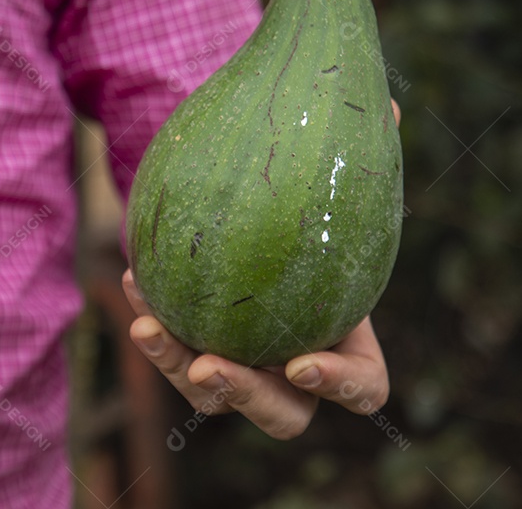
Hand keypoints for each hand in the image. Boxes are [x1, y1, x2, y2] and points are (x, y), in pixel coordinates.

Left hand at [122, 98, 400, 439]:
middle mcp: (292, 364)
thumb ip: (360, 150)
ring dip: (177, 367)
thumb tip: (387, 106)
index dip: (340, 386)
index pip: (362, 387)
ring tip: (147, 327)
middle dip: (246, 398)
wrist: (253, 201)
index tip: (301, 363)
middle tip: (211, 367)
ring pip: (211, 397)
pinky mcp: (195, 345)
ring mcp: (242, 363)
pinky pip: (172, 349)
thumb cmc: (311, 195)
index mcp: (346, 338)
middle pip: (282, 414)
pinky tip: (133, 279)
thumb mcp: (332, 174)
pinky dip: (155, 323)